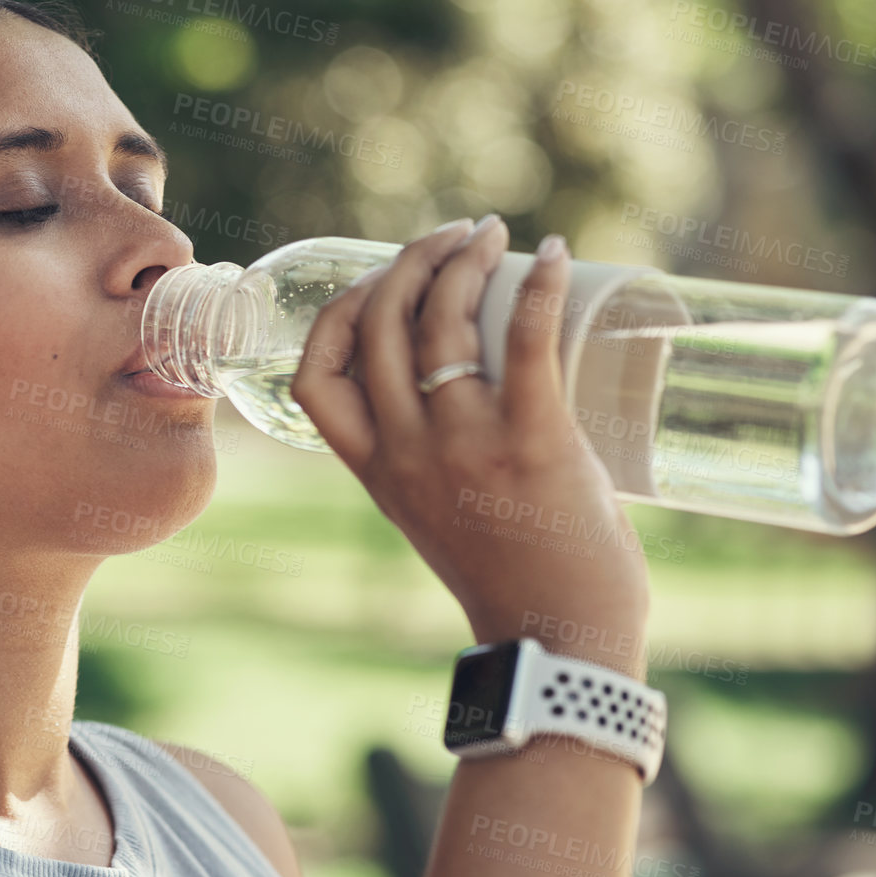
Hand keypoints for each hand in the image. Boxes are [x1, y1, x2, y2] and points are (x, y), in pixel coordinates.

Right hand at [289, 216, 650, 675]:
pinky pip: (525, 340)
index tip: (378, 282)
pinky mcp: (533, 441)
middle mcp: (407, 451)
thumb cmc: (512, 579)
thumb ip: (429, 460)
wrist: (560, 641)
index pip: (315, 375)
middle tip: (454, 237)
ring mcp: (465, 445)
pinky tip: (556, 253)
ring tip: (493, 235)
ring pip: (441, 321)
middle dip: (409, 260)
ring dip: (465, 260)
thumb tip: (467, 386)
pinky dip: (539, 285)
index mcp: (376, 470)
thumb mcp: (434, 516)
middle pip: (377, 323)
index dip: (336, 313)